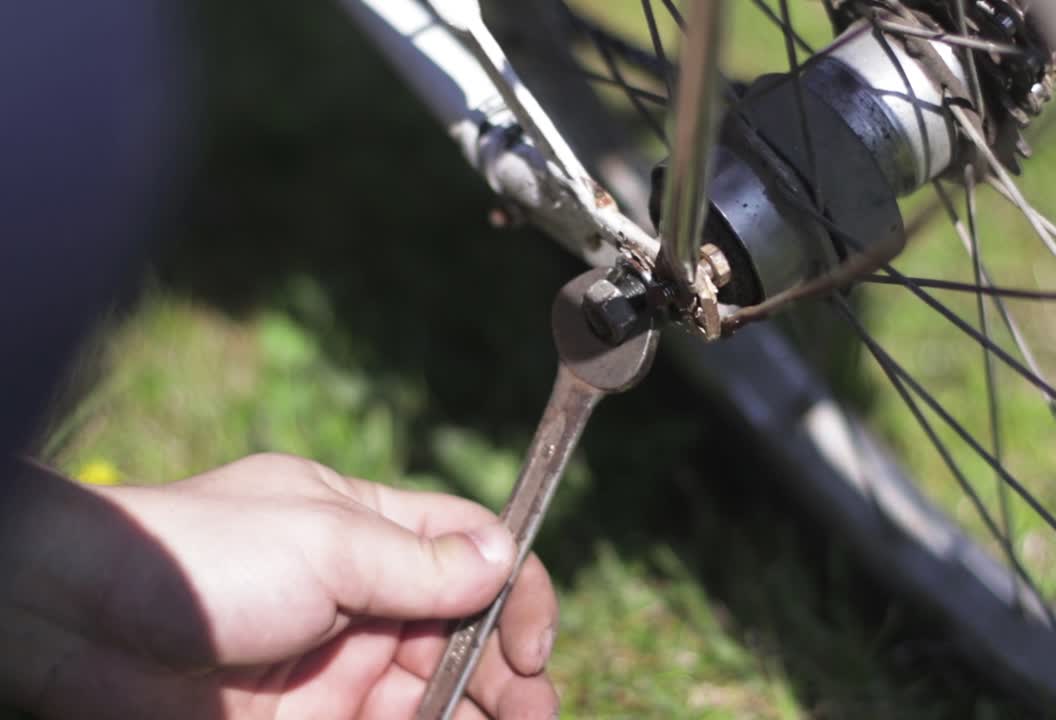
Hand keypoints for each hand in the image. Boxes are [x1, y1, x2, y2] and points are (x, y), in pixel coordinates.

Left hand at [0, 453, 557, 718]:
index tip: (532, 642)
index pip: (468, 548)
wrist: (80, 623)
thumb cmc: (205, 557)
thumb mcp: (326, 542)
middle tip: (534, 711)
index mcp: (369, 529)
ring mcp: (337, 665)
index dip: (512, 588)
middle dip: (507, 670)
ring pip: (433, 691)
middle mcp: (363, 595)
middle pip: (463, 630)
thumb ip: (418, 562)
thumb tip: (503, 558)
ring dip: (478, 712)